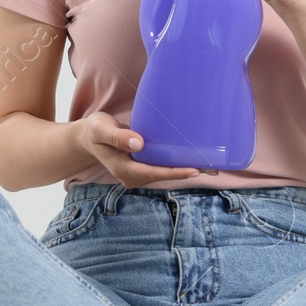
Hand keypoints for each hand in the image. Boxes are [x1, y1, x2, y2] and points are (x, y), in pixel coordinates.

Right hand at [73, 111, 217, 186]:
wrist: (90, 137)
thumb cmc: (95, 131)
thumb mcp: (101, 130)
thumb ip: (117, 136)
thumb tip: (138, 143)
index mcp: (125, 170)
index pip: (154, 173)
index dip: (175, 172)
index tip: (195, 169)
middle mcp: (135, 175)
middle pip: (166, 175)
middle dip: (189, 172)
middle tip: (215, 168)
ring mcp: (141, 172)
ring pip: (168, 172)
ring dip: (189, 169)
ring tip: (215, 165)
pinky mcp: (146, 165)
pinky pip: (166, 166)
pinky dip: (181, 163)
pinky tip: (198, 158)